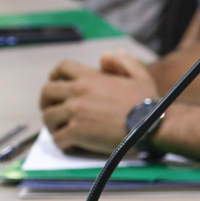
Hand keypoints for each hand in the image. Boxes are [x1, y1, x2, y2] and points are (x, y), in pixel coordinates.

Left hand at [39, 51, 158, 152]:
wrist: (152, 126)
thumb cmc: (149, 103)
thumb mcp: (141, 77)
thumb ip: (125, 63)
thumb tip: (110, 54)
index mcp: (91, 78)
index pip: (62, 68)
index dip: (55, 75)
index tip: (56, 83)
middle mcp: (79, 92)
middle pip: (47, 92)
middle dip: (47, 101)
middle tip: (53, 110)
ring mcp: (75, 112)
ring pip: (48, 117)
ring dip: (52, 124)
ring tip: (61, 131)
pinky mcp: (76, 132)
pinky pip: (57, 138)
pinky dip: (61, 143)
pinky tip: (70, 146)